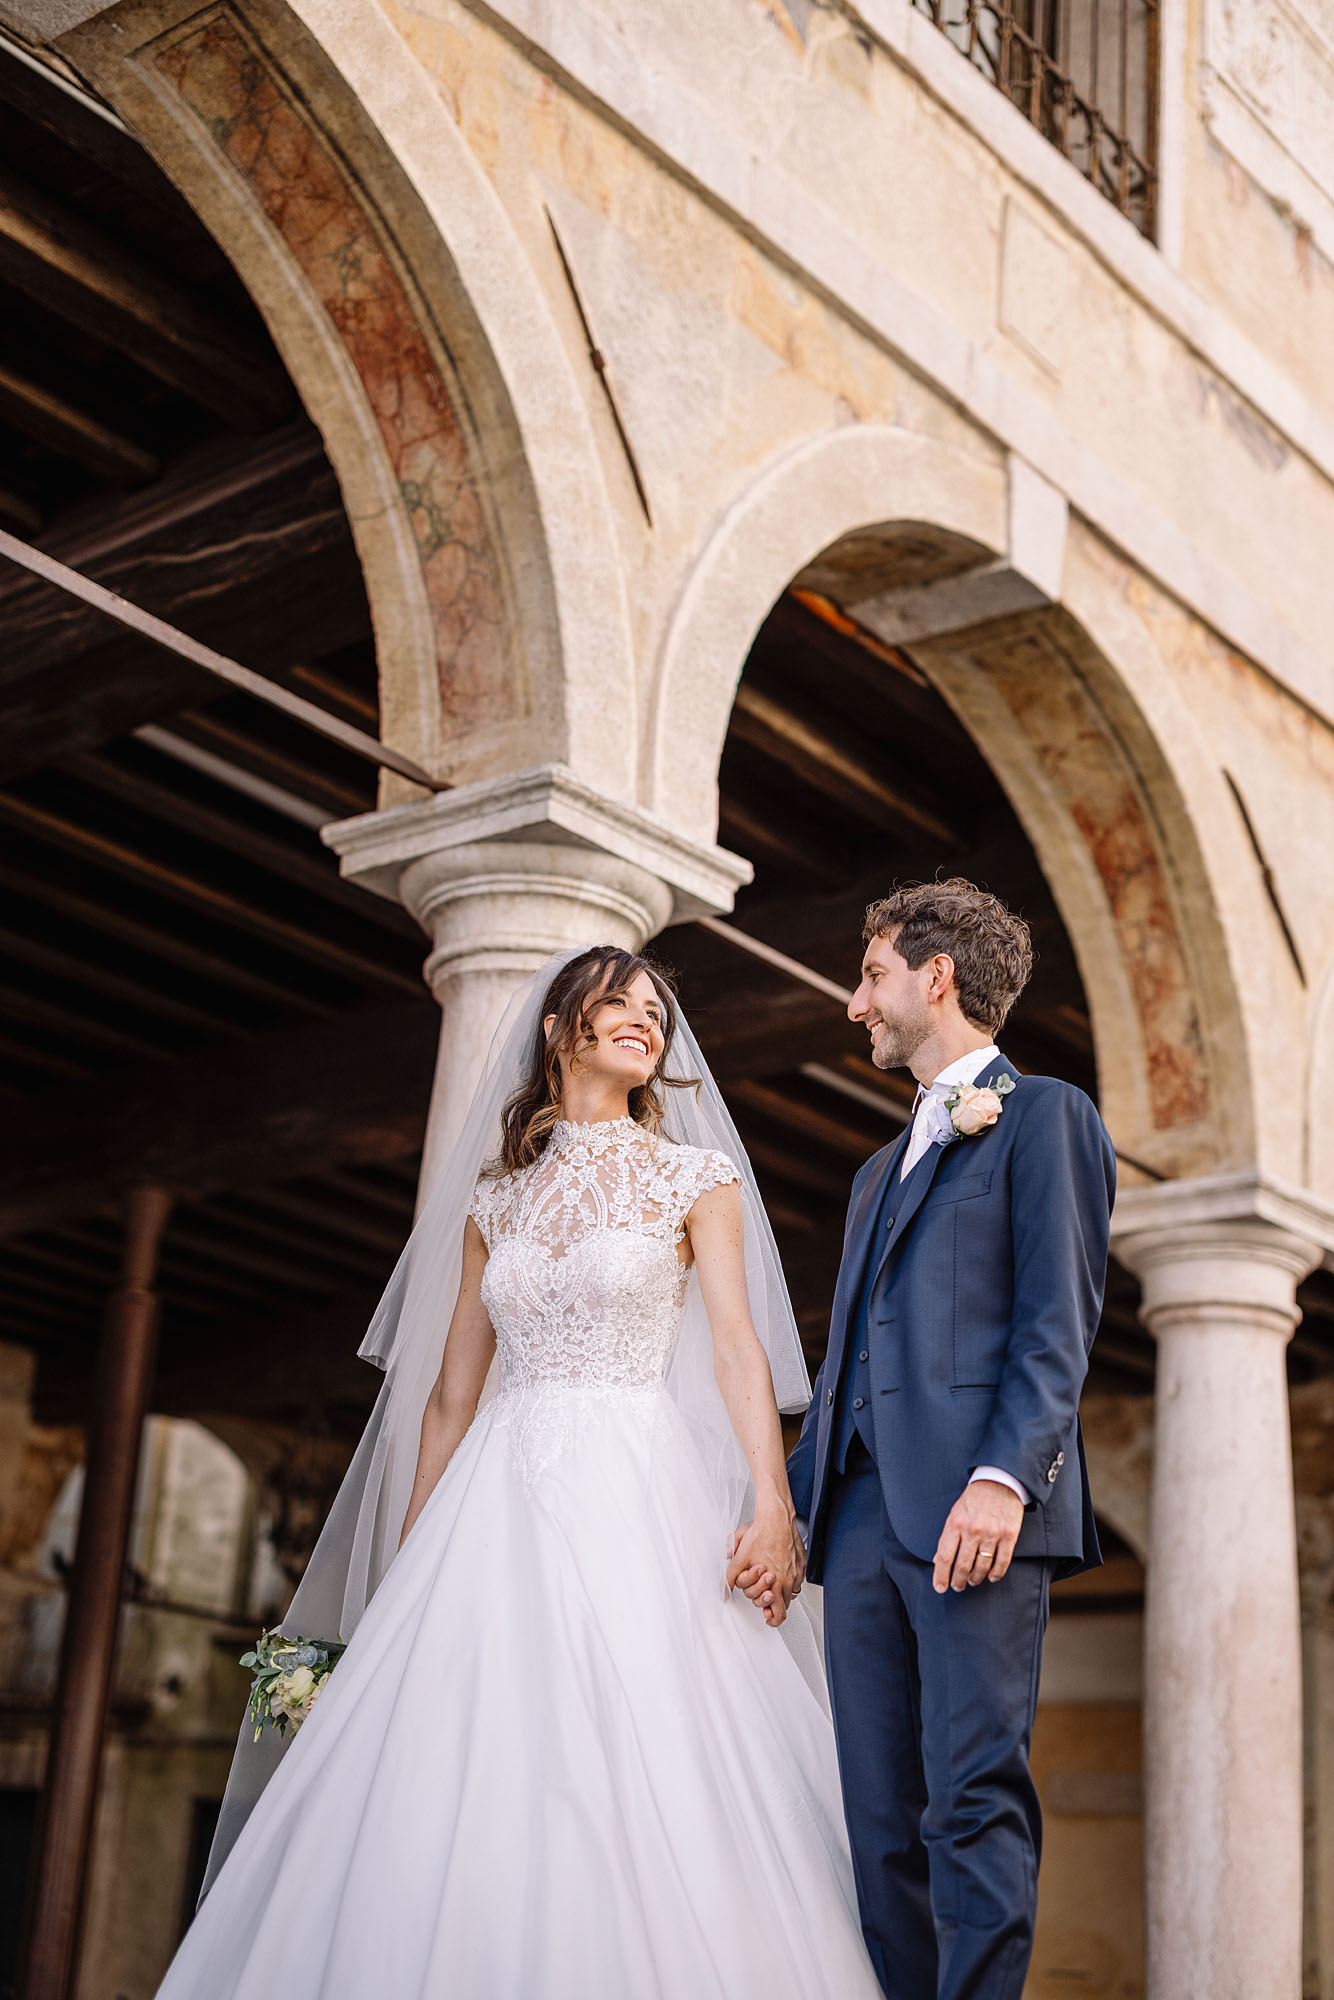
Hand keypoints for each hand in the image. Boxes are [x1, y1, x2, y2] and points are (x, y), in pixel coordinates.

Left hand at [726, 1504, 805, 1625]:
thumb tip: (724, 1589)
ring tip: (772, 1587)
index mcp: (774, 1582)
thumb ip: (731, 1576)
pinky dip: (790, 1582)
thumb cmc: (762, 1533)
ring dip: (782, 1594)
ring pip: (791, 1593)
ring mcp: (797, 1571)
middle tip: (765, 1600)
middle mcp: (788, 1579)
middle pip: (785, 1605)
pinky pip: (798, 1580)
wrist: (776, 1517)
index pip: (779, 1613)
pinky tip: (781, 1573)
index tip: (767, 1618)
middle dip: (774, 1605)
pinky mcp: (802, 1563)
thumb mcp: (740, 1557)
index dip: (772, 1619)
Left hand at [931, 1479, 1023, 1593]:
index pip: (945, 1557)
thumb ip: (947, 1537)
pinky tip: (991, 1577)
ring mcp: (991, 1533)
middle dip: (959, 1581)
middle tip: (958, 1587)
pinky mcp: (1009, 1535)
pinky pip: (1002, 1562)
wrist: (999, 1481)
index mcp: (955, 1523)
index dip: (941, 1576)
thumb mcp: (954, 1513)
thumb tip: (938, 1561)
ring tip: (972, 1581)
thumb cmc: (974, 1499)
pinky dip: (996, 1574)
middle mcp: (972, 1530)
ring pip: (982, 1567)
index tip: (940, 1588)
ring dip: (976, 1579)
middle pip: (963, 1565)